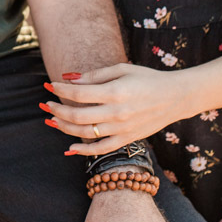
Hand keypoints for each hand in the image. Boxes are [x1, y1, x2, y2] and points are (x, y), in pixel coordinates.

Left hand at [44, 64, 189, 152]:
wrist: (175, 97)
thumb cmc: (148, 79)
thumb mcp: (122, 69)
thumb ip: (95, 75)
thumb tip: (69, 79)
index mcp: (115, 92)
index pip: (78, 94)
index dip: (60, 90)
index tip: (49, 85)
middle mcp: (117, 113)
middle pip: (77, 116)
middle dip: (57, 110)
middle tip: (45, 104)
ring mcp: (122, 129)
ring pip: (85, 134)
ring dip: (64, 128)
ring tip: (51, 120)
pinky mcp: (127, 139)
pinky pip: (101, 149)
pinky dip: (84, 151)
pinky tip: (69, 148)